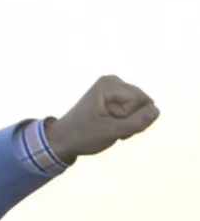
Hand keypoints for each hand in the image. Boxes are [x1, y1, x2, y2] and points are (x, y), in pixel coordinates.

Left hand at [45, 75, 159, 162]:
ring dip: (130, 122)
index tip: (111, 124)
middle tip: (111, 127)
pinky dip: (127, 121)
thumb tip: (156, 111)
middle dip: (133, 119)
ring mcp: (114, 89)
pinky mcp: (116, 97)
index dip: (132, 117)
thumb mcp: (112, 132)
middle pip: (144, 102)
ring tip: (110, 127)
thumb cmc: (83, 136)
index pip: (142, 100)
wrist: (63, 139)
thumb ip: (137, 122)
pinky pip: (136, 110)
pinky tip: (111, 125)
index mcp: (109, 84)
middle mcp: (113, 81)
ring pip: (142, 108)